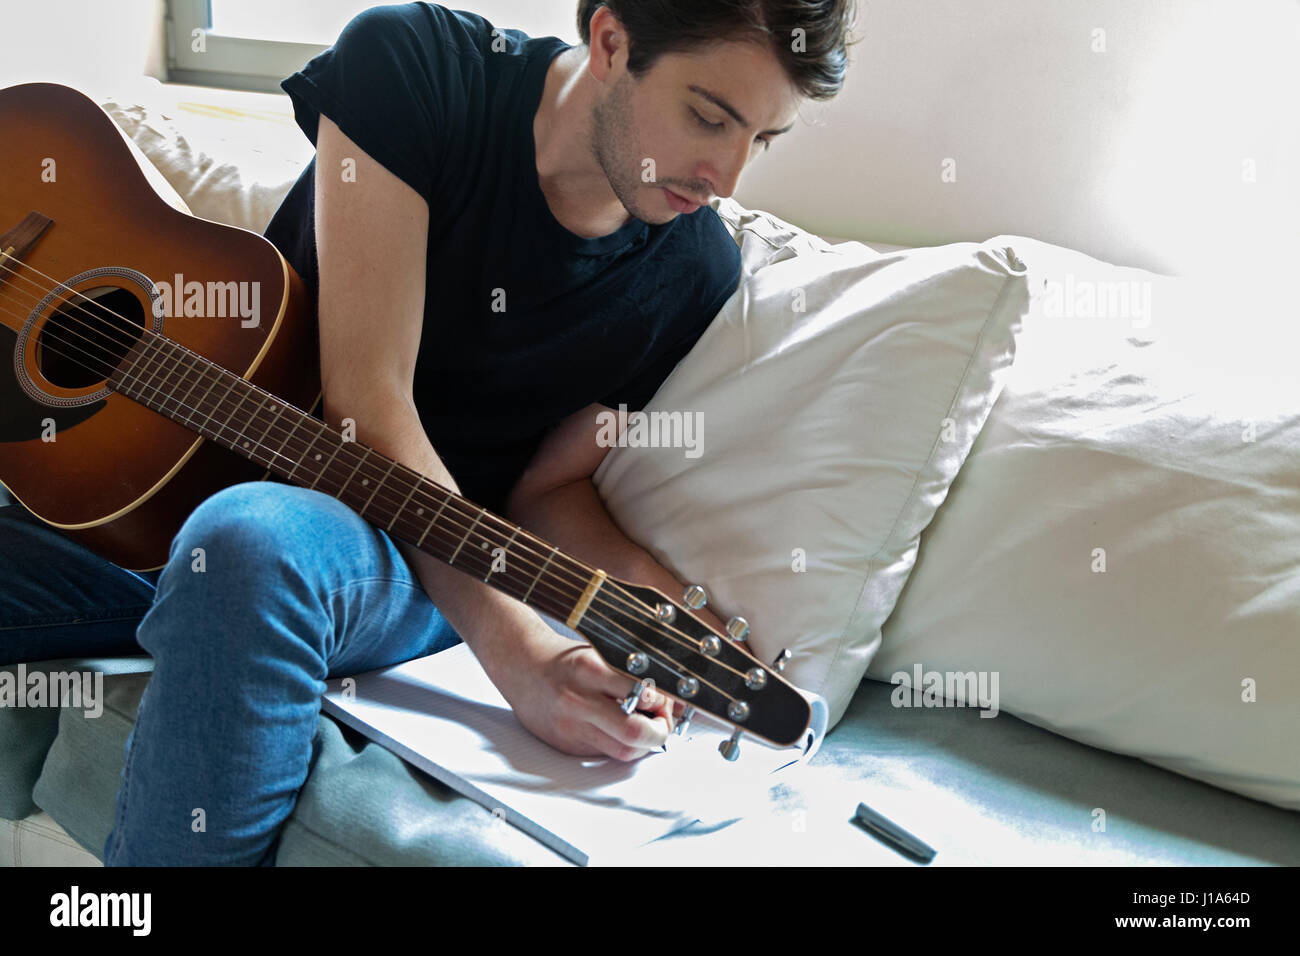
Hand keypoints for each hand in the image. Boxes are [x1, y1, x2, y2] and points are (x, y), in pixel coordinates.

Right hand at [484, 621, 676, 761]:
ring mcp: (572, 726)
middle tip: (664, 724)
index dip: (663, 702)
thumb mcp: (599, 654)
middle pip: (634, 731)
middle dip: (660, 731)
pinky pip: (604, 754)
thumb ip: (631, 674)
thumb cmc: (562, 659)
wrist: (520, 667)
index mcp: (590, 670)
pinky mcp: (566, 744)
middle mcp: (580, 701)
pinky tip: (621, 732)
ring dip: (643, 744)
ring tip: (645, 728)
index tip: (667, 700)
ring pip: (623, 751)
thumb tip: (669, 697)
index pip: (641, 694)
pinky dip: (620, 746)